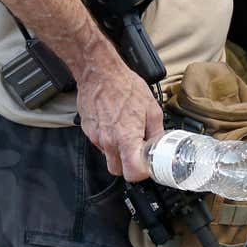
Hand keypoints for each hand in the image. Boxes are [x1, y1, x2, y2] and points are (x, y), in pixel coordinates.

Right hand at [74, 54, 162, 182]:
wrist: (98, 72)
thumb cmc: (124, 86)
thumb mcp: (151, 108)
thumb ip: (156, 132)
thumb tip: (159, 145)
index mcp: (126, 138)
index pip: (132, 173)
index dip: (141, 172)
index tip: (146, 165)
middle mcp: (108, 141)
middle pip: (117, 170)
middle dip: (127, 165)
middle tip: (136, 151)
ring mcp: (95, 136)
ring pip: (107, 156)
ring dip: (117, 150)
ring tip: (124, 131)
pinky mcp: (87, 130)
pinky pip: (99, 143)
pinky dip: (107, 139)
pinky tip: (113, 123)